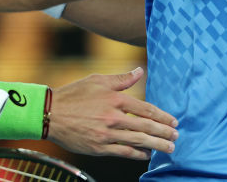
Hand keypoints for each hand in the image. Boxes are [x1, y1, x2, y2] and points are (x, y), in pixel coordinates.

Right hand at [47, 67, 177, 160]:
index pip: (145, 109)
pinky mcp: (99, 147)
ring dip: (157, 145)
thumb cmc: (73, 94)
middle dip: (164, 132)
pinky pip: (124, 152)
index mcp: (115, 99)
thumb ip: (121, 79)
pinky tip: (147, 154)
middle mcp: (113, 117)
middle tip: (176, 136)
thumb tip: (140, 71)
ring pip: (138, 141)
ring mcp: (107, 134)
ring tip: (169, 147)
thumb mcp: (97, 80)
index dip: (162, 116)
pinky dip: (138, 154)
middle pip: (146, 127)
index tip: (173, 121)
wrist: (50, 113)